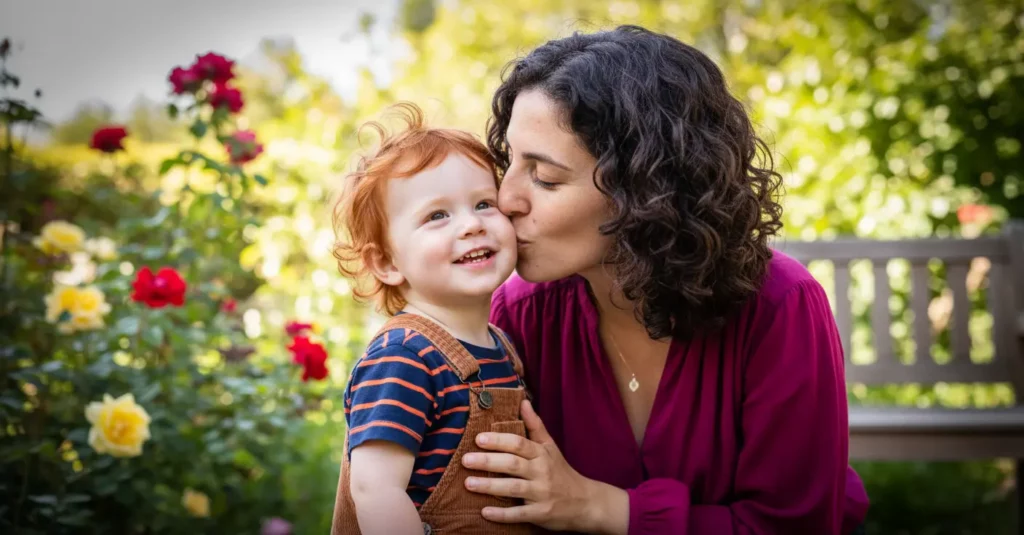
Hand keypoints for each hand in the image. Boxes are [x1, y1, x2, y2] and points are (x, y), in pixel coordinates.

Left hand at [461, 400, 626, 532]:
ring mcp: (542, 494)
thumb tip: (522, 401)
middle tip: (465, 460)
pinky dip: (503, 514)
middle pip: (513, 464)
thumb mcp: (550, 447)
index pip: (519, 444)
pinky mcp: (541, 514)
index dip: (498, 440)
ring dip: (490, 487)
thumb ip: (535, 425)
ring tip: (468, 484)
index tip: (478, 439)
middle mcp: (542, 472)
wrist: (585, 502)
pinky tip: (485, 512)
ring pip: (514, 488)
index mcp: (542, 454)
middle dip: (488, 462)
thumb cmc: (561, 472)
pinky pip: (520, 514)